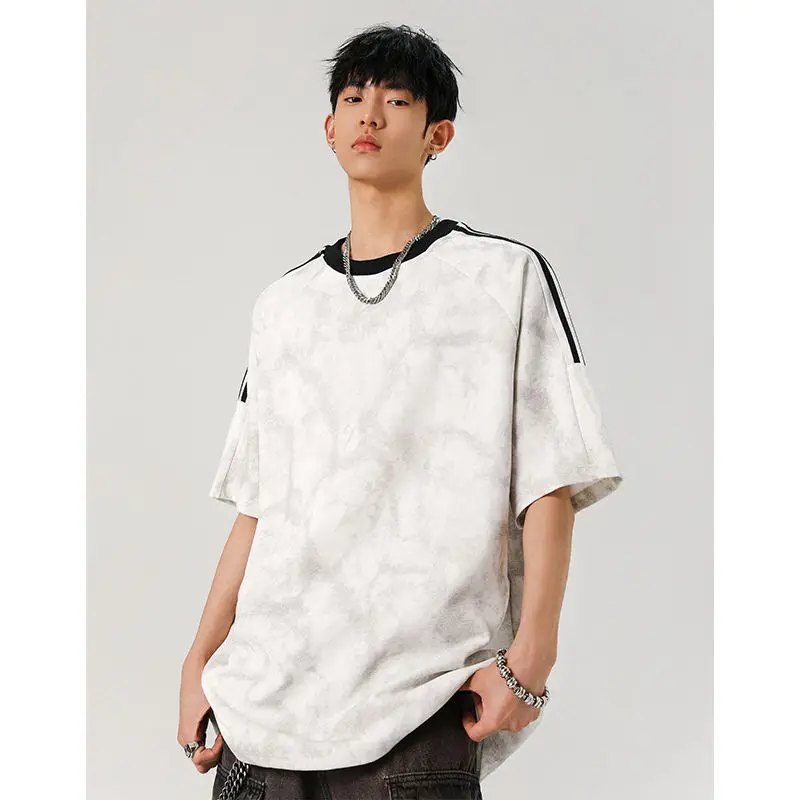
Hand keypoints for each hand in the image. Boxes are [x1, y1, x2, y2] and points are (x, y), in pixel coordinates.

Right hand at [178, 657, 222, 772]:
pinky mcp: (195, 722)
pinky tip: (224, 728)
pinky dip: (214, 741)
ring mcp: (190, 729)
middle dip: (216, 754)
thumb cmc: (203, 680)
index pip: (201, 761)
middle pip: (201, 761)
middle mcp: (186, 734)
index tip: (224, 737)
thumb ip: (223, 723)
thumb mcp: (215, 704)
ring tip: (226, 731)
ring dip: (215, 747)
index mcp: (186, 734)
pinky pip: (203, 741)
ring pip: (202, 752)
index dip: (215, 753)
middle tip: (227, 736)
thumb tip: (235, 737)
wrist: (200, 663)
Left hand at [458, 650, 548, 740]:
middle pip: (491, 723)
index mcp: (493, 722)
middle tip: (482, 693)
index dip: (467, 724)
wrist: (527, 666)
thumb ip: (464, 687)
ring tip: (498, 690)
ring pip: (506, 718)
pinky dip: (514, 706)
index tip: (467, 714)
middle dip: (484, 709)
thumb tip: (457, 687)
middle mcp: (510, 726)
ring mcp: (523, 721)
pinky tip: (512, 691)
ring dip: (499, 708)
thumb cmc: (503, 676)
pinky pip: (520, 714)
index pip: (475, 734)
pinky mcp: (533, 713)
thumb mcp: (477, 680)